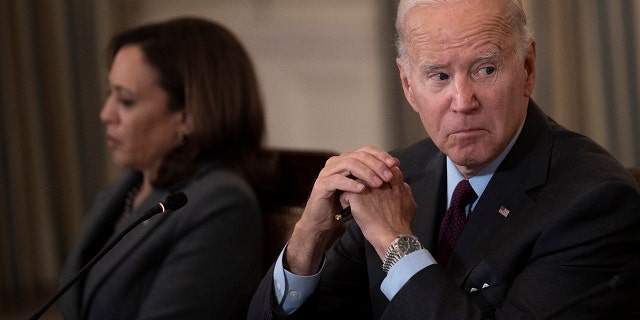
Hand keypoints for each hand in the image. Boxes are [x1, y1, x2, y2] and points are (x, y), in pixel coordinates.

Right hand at [285, 146, 398, 274]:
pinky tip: (363, 190)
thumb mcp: (363, 189)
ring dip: (366, 173)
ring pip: (349, 164)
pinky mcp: (321, 185)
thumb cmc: (344, 205)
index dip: (381, 155)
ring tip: (379, 184)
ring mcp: (327, 172)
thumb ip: (375, 178)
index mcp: (346, 160)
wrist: (323, 222)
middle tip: (389, 176)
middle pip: (359, 156)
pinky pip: (337, 180)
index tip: (396, 164)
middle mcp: (336, 162)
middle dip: (376, 165)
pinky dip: (351, 184)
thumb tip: (396, 168)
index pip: (366, 151)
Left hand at [342, 166, 416, 259]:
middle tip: (359, 187)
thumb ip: (406, 191)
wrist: (392, 237)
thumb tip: (403, 186)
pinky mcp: (356, 197)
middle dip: (362, 177)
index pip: (385, 168)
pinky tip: (347, 208)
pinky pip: (345, 193)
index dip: (378, 173)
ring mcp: (368, 188)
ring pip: (354, 179)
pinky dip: (345, 199)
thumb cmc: (401, 225)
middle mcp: (381, 182)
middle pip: (367, 171)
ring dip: (352, 187)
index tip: (374, 182)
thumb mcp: (410, 204)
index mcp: (395, 182)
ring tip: (352, 197)